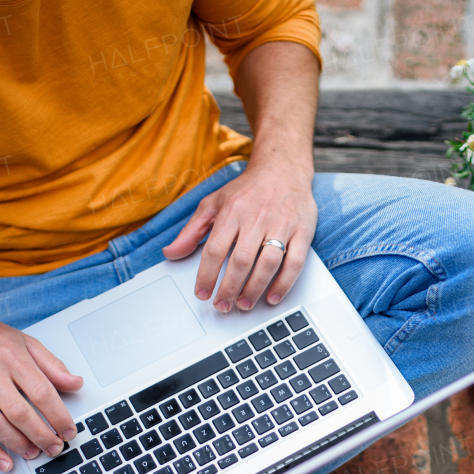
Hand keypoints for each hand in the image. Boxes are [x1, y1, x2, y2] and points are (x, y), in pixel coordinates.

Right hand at [0, 299, 82, 471]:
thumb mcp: (24, 342)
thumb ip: (51, 365)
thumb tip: (76, 383)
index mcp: (11, 357)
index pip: (41, 392)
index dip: (59, 416)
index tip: (69, 431)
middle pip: (19, 412)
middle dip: (41, 435)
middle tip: (55, 447)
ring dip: (17, 444)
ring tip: (34, 453)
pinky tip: (3, 461)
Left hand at [162, 161, 315, 312]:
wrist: (283, 168)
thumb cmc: (247, 190)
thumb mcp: (213, 204)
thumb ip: (192, 231)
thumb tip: (171, 253)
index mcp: (232, 211)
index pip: (216, 249)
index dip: (207, 275)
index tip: (202, 293)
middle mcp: (257, 218)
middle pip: (241, 260)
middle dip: (229, 288)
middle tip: (222, 306)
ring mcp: (282, 225)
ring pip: (268, 263)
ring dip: (255, 289)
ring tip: (244, 304)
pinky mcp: (302, 231)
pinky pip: (295, 262)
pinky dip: (284, 283)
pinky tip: (272, 296)